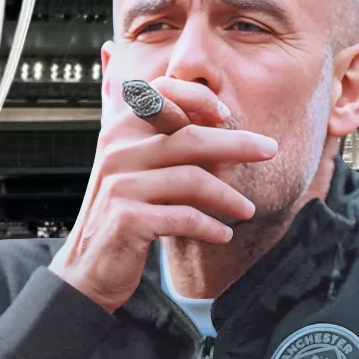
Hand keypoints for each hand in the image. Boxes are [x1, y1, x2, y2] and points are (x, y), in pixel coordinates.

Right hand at [54, 77, 278, 312]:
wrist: (87, 265)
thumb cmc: (123, 213)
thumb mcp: (137, 171)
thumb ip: (166, 145)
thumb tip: (223, 129)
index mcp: (120, 132)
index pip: (159, 93)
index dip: (195, 97)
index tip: (224, 113)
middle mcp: (117, 152)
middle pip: (189, 137)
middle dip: (237, 143)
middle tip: (270, 150)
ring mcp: (120, 185)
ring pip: (192, 179)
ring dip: (228, 196)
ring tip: (247, 209)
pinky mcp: (127, 219)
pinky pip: (183, 217)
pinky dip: (210, 226)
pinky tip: (223, 234)